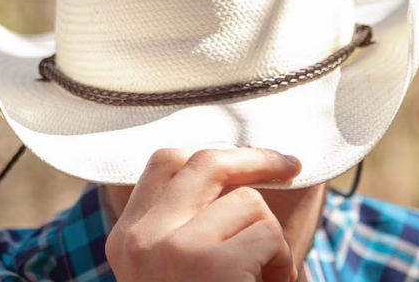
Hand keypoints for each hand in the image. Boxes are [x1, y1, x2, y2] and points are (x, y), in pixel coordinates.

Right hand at [104, 144, 302, 281]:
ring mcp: (170, 248)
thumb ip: (187, 223)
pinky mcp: (206, 263)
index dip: (214, 151)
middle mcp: (140, 239)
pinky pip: (267, 233)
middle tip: (290, 165)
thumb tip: (235, 163)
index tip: (249, 156)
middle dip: (256, 158)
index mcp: (127, 240)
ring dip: (271, 240)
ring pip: (247, 201)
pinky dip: (282, 264)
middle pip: (204, 161)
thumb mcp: (177, 270)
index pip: (165, 162)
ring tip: (263, 280)